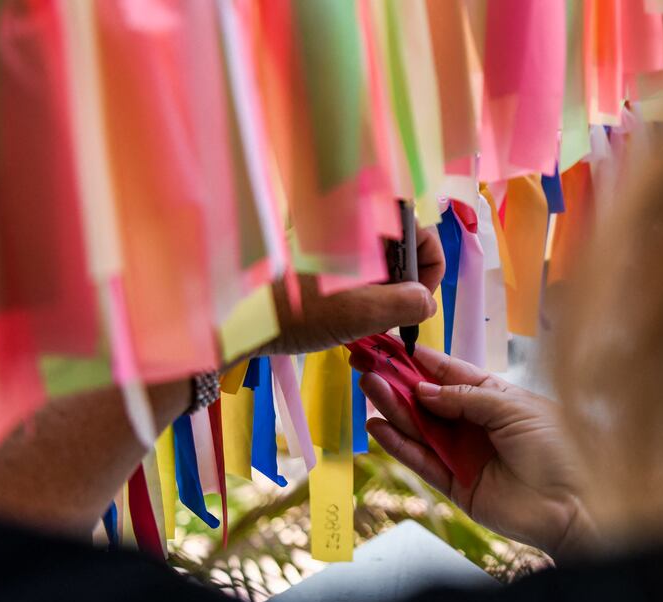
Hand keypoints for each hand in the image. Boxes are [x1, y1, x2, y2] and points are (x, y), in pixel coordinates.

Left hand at [250, 227, 444, 358]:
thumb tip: (426, 302)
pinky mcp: (313, 257)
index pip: (420, 228)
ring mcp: (328, 238)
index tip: (418, 301)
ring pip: (378, 260)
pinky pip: (354, 269)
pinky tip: (344, 318)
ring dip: (383, 292)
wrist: (232, 319)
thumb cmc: (296, 312)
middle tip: (391, 317)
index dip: (430, 265)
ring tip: (365, 321)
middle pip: (400, 244)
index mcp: (361, 218)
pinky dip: (360, 294)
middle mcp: (346, 219)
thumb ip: (410, 303)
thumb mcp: (362, 313)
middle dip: (406, 282)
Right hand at [351, 346, 596, 558]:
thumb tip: (424, 390)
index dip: (420, 361)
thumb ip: (466, 397)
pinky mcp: (455, 484)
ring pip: (419, 428)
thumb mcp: (514, 409)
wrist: (572, 506)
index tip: (390, 345)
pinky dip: (399, 445)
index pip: (450, 374)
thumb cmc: (557, 449)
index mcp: (495, 398)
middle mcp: (475, 424)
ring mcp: (463, 454)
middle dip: (397, 382)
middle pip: (428, 400)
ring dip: (392, 408)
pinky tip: (378, 427)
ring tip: (367, 386)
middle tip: (367, 364)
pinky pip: (421, 460)